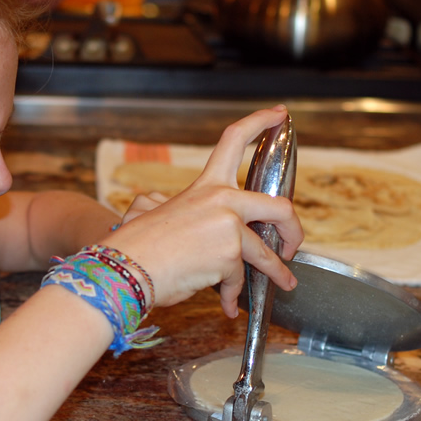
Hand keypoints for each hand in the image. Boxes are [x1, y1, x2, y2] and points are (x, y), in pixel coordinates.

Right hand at [103, 107, 302, 317]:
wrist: (125, 269)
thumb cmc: (136, 246)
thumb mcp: (151, 211)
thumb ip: (175, 207)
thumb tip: (181, 215)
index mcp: (205, 186)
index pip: (234, 140)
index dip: (260, 123)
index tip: (279, 115)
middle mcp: (222, 200)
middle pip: (280, 207)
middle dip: (295, 229)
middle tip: (292, 244)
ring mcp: (228, 227)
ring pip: (266, 253)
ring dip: (277, 272)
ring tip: (282, 283)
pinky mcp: (229, 256)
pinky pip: (240, 279)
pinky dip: (234, 296)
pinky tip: (229, 305)